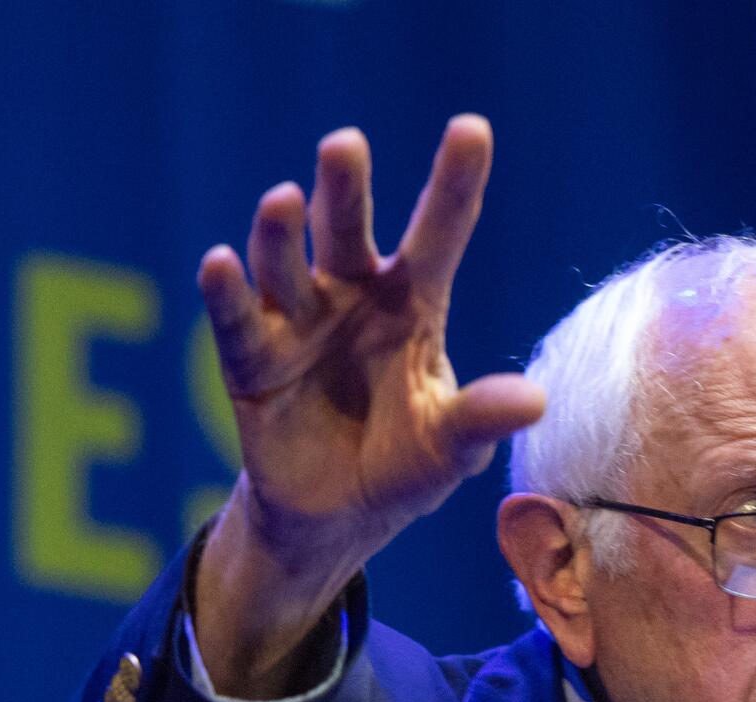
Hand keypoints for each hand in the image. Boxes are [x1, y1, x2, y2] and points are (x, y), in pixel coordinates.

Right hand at [193, 115, 545, 695]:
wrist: (340, 519)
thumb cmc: (406, 465)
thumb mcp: (451, 446)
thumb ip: (482, 417)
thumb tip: (536, 401)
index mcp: (412, 304)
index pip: (438, 233)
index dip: (454, 182)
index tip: (471, 127)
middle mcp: (352, 297)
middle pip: (347, 231)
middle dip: (345, 187)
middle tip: (345, 143)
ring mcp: (297, 323)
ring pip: (285, 263)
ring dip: (280, 233)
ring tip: (284, 201)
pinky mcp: (251, 363)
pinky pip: (236, 321)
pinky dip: (226, 292)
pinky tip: (220, 262)